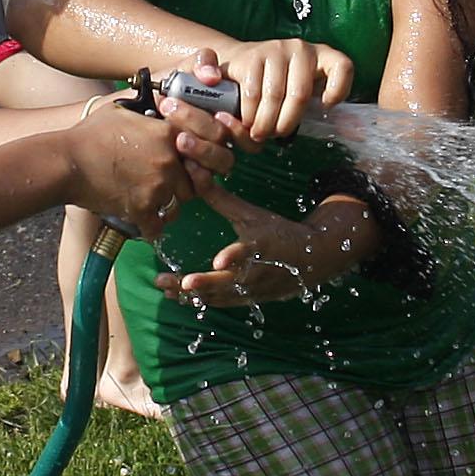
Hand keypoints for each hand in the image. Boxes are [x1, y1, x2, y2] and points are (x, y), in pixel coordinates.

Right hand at [65, 94, 223, 232]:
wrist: (67, 161)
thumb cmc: (90, 134)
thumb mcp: (124, 110)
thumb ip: (150, 112)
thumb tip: (160, 110)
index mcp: (169, 132)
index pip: (209, 146)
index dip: (205, 156)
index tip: (197, 164)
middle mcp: (170, 159)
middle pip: (197, 180)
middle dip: (186, 184)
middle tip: (171, 185)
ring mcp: (158, 186)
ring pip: (180, 205)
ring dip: (169, 206)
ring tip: (155, 202)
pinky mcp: (142, 208)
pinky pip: (158, 227)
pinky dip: (152, 228)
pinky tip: (145, 223)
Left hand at [156, 186, 368, 309]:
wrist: (310, 260)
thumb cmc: (278, 232)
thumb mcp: (251, 214)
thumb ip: (221, 199)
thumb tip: (195, 171)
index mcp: (259, 247)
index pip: (245, 252)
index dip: (232, 257)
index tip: (218, 262)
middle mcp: (255, 272)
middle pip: (225, 283)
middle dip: (199, 284)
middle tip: (175, 282)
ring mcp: (252, 290)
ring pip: (219, 297)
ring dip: (191, 295)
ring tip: (164, 287)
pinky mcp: (249, 301)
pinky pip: (221, 303)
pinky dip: (200, 301)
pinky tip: (179, 296)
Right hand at [196, 40, 351, 144]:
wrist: (240, 61)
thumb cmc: (280, 83)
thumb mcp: (305, 91)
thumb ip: (322, 107)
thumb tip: (354, 133)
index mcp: (323, 56)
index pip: (343, 67)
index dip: (338, 90)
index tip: (325, 107)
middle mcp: (302, 49)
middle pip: (300, 94)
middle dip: (286, 123)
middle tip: (276, 136)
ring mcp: (276, 49)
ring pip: (274, 96)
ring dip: (266, 123)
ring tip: (260, 133)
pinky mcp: (252, 56)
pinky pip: (253, 94)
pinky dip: (250, 115)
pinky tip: (248, 122)